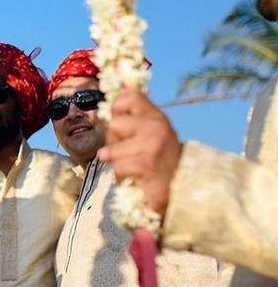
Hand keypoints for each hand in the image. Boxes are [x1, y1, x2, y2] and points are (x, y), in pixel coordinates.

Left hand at [98, 92, 181, 215]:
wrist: (182, 188)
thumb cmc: (160, 161)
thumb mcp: (152, 135)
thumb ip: (133, 123)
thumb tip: (104, 115)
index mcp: (156, 117)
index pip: (130, 97)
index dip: (116, 108)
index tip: (118, 123)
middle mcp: (156, 127)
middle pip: (114, 124)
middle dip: (113, 141)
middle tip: (126, 152)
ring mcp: (152, 145)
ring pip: (111, 149)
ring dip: (116, 162)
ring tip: (131, 166)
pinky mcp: (146, 165)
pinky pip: (117, 167)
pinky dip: (120, 176)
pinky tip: (134, 178)